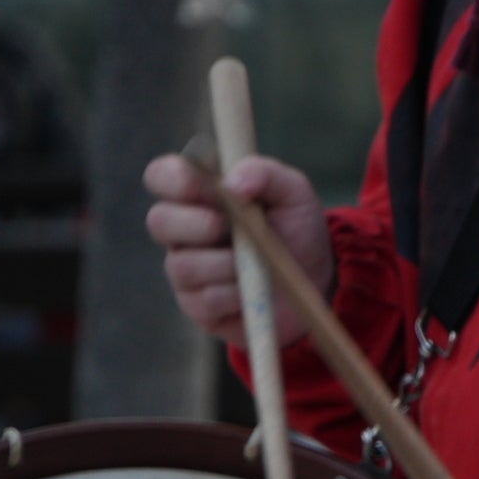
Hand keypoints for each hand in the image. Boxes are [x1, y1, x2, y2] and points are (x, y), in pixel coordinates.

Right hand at [143, 152, 332, 346]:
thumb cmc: (298, 230)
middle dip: (197, 224)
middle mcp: (183, 230)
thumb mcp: (294, 193)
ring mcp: (186, 267)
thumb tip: (233, 182)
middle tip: (230, 228)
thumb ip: (265, 173)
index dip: (174, 179)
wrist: (319, 280)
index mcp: (198, 195)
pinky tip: (255, 290)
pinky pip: (204, 300)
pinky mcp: (197, 305)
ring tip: (260, 263)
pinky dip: (235, 294)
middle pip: (159, 221)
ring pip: (183, 265)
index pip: (161, 176)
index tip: (210, 187)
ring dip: (226, 264)